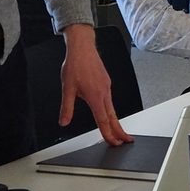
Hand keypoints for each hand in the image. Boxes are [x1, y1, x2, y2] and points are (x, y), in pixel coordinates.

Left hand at [60, 27, 131, 145]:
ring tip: (117, 130)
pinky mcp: (106, 82)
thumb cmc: (75, 65)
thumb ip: (67, 107)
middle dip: (120, 131)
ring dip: (115, 121)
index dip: (108, 134)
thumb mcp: (67, 88)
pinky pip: (109, 98)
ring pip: (112, 108)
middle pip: (113, 117)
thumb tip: (64, 121)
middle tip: (125, 141)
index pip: (103, 120)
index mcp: (95, 97)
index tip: (113, 142)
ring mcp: (107, 87)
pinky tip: (105, 109)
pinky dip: (110, 108)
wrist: (82, 48)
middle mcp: (104, 93)